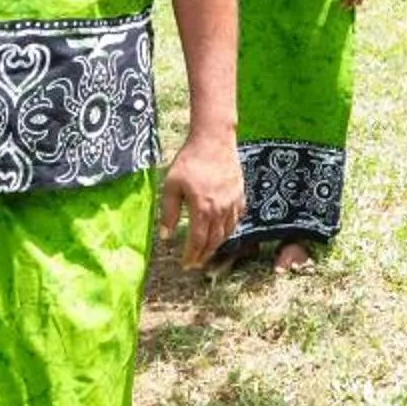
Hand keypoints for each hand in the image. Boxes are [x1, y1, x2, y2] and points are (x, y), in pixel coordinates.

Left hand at [156, 131, 242, 266]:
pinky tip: (223, 231)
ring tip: (207, 250)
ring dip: (217, 244)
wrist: (214, 140)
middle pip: (214, 240)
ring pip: (227, 232)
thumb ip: (169, 213)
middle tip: (196, 263)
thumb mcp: (171, 185)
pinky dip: (230, 229)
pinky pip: (237, 218)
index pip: (198, 241)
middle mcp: (220, 209)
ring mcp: (233, 202)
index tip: (186, 265)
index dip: (192, 255)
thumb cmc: (189, 161)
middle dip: (204, 254)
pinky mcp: (240, 194)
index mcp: (202, 208)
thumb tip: (166, 236)